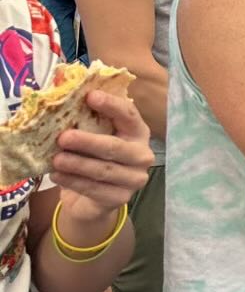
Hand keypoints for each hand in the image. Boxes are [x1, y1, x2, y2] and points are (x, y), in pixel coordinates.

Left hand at [50, 90, 154, 218]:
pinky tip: (57, 176)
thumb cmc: (92, 158)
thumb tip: (62, 93)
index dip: (112, 105)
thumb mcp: (92, 136)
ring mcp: (135, 178)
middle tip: (63, 137)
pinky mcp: (121, 198)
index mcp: (138, 132)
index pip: (129, 114)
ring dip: (77, 164)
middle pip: (115, 147)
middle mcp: (142, 154)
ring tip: (55, 160)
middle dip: (88, 141)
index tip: (89, 96)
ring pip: (104, 170)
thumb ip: (85, 119)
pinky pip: (95, 189)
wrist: (93, 198)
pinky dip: (74, 182)